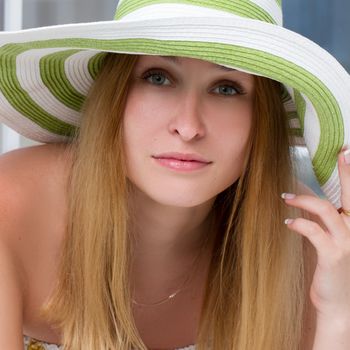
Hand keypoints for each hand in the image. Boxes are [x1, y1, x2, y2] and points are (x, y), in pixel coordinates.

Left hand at [282, 149, 349, 321]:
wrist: (339, 306)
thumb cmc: (333, 272)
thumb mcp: (332, 244)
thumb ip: (323, 222)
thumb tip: (302, 198)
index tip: (346, 152)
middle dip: (347, 173)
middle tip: (342, 152)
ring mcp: (346, 243)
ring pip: (327, 209)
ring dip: (304, 200)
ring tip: (285, 197)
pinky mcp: (332, 256)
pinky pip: (314, 232)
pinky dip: (299, 223)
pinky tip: (288, 222)